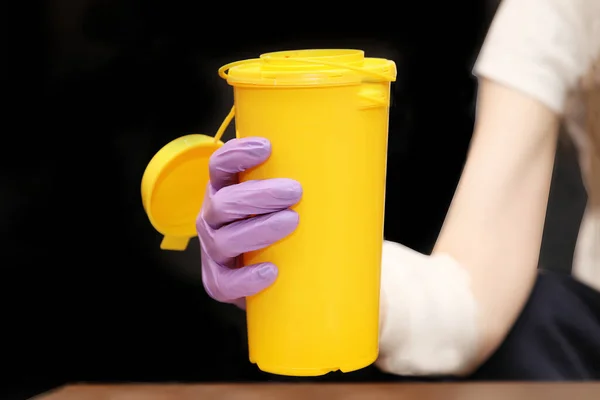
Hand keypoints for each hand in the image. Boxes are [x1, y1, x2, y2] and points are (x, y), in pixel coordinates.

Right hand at [196, 137, 301, 307]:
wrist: (265, 280)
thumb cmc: (280, 229)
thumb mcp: (282, 202)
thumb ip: (300, 186)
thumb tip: (354, 171)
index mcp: (224, 191)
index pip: (220, 166)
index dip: (238, 154)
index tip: (267, 147)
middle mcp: (212, 218)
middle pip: (224, 202)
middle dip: (259, 195)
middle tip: (294, 191)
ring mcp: (213, 251)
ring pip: (225, 240)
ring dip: (259, 229)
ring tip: (291, 222)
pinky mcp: (219, 282)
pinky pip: (226, 282)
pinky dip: (247, 277)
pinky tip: (271, 271)